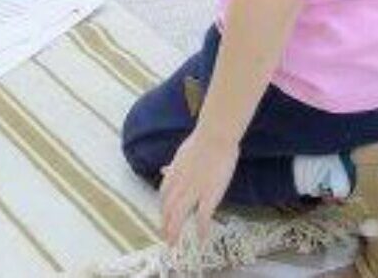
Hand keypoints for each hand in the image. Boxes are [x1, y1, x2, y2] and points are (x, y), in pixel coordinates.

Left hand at [159, 129, 238, 245]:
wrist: (215, 135)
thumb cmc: (201, 142)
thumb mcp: (181, 154)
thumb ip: (173, 166)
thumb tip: (163, 169)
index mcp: (173, 173)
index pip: (163, 196)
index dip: (162, 210)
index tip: (163, 220)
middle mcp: (179, 183)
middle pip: (168, 208)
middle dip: (165, 225)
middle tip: (165, 239)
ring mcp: (194, 189)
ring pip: (179, 214)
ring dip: (175, 230)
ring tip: (173, 243)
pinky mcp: (210, 193)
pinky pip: (203, 216)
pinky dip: (201, 229)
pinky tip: (202, 238)